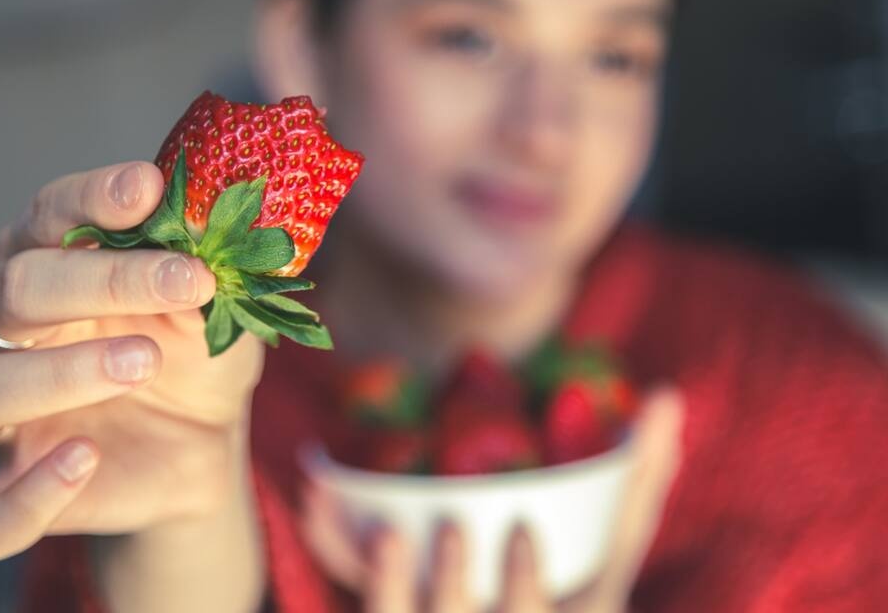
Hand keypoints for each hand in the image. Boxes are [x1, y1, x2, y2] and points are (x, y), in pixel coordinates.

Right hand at [0, 161, 264, 560]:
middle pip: (13, 290)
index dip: (91, 198)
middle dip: (100, 281)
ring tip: (142, 363)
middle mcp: (7, 334)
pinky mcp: (14, 493)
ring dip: (53, 375)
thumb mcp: (217, 304)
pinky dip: (32, 494)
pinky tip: (87, 460)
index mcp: (51, 267)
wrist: (205, 443)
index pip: (47, 215)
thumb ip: (207, 262)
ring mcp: (5, 417)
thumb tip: (215, 207)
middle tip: (186, 284)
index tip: (149, 189)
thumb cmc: (195, 352)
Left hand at [302, 389, 684, 611]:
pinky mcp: (390, 612)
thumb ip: (640, 479)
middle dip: (454, 584)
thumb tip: (669, 396)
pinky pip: (357, 590)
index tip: (522, 532)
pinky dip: (335, 548)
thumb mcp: (609, 551)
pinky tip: (317, 502)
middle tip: (450, 529)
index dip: (523, 582)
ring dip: (382, 582)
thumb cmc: (566, 589)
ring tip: (383, 532)